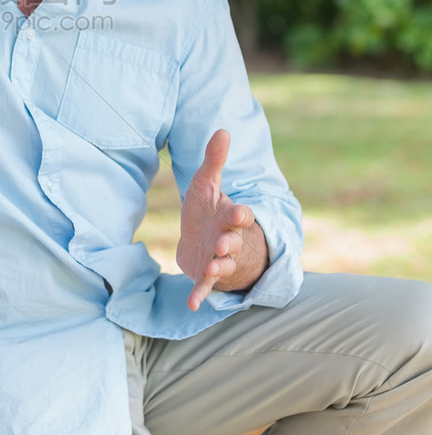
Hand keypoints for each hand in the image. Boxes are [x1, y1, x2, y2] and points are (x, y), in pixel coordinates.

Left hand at [176, 129, 267, 311]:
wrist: (204, 239)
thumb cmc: (211, 211)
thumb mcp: (208, 184)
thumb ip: (215, 161)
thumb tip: (222, 129)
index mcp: (232, 218)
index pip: (241, 215)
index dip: (241, 214)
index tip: (239, 212)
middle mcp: (231, 240)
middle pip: (234, 242)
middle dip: (230, 242)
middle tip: (223, 242)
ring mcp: (220, 260)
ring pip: (223, 265)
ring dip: (218, 267)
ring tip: (210, 268)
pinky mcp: (207, 275)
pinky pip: (206, 287)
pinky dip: (200, 295)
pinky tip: (192, 304)